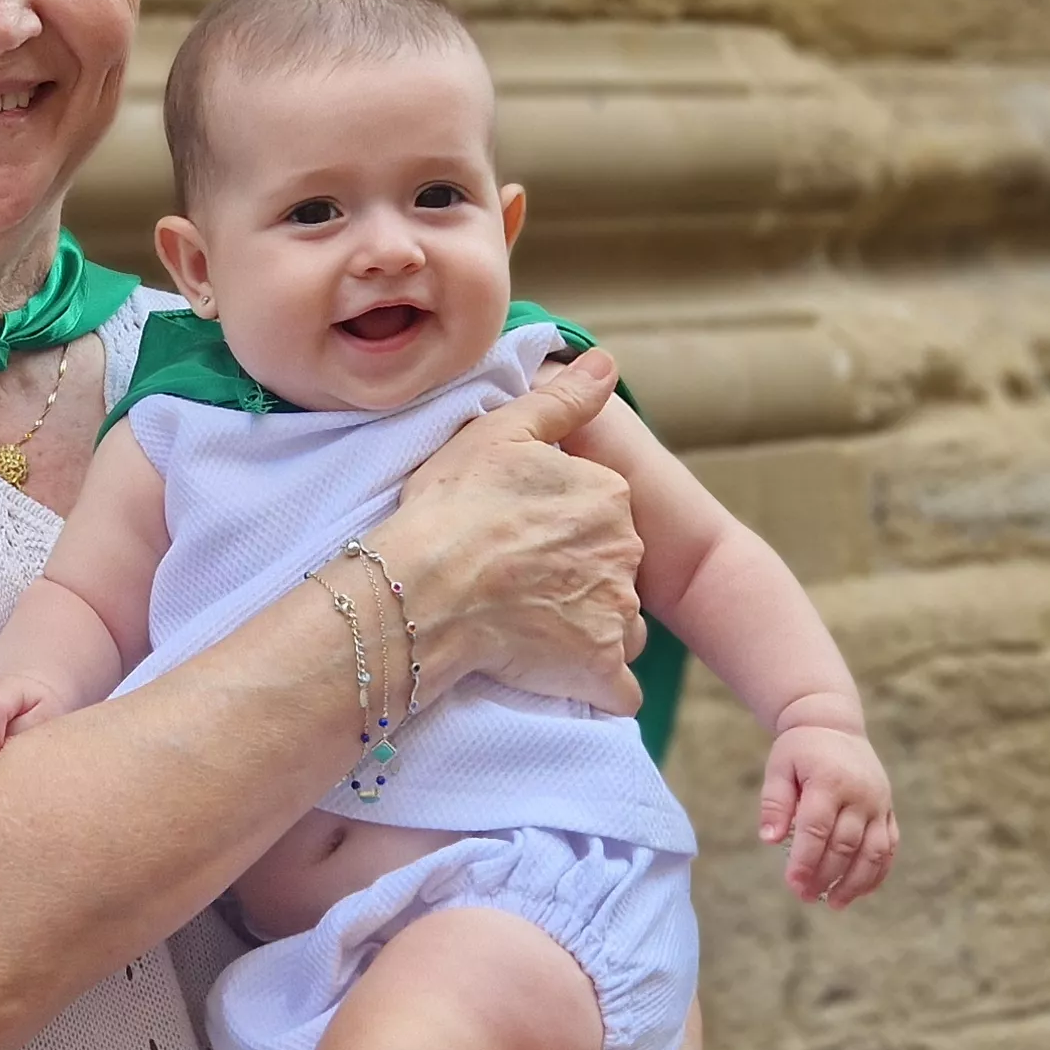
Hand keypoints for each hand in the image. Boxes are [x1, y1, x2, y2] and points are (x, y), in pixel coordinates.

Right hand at [386, 350, 648, 713]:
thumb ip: (564, 399)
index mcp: (609, 495)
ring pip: (617, 623)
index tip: (519, 536)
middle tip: (519, 583)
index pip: (604, 514)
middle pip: (613, 568)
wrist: (424, 589)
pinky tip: (555, 675)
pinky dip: (593, 685)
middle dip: (579, 577)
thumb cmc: (452, 507)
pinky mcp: (600, 671)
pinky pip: (614, 688)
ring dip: (586, 628)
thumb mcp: (503, 433)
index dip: (562, 526)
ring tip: (530, 628)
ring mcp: (616, 614)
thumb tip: (606, 362)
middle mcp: (625, 552)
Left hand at [760, 721, 897, 906]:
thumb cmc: (800, 750)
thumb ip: (774, 803)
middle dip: (825, 875)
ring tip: (835, 903)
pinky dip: (878, 872)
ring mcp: (879, 803)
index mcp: (829, 782)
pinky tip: (860, 891)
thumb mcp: (779, 768)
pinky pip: (889, 847)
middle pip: (845, 844)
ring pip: (874, 851)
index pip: (817, 829)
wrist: (834, 725)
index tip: (792, 884)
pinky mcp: (888, 810)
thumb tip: (769, 839)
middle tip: (805, 896)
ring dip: (855, 882)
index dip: (805, 860)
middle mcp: (860, 795)